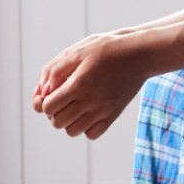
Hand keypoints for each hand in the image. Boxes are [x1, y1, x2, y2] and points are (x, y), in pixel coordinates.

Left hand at [31, 31, 160, 139]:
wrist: (139, 54)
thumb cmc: (105, 48)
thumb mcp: (76, 51)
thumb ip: (54, 70)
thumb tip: (44, 91)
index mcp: (78, 84)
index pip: (48, 107)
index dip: (44, 100)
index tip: (52, 91)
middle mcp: (90, 101)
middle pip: (57, 122)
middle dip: (54, 112)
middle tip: (63, 98)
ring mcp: (103, 111)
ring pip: (72, 131)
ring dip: (68, 121)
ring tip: (74, 106)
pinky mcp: (113, 115)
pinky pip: (91, 134)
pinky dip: (85, 127)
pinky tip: (87, 112)